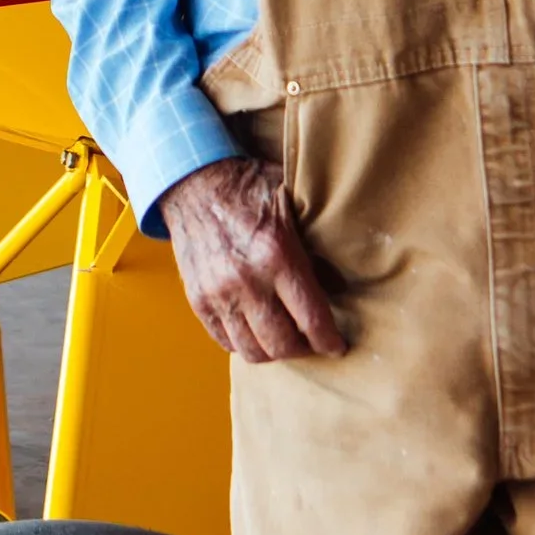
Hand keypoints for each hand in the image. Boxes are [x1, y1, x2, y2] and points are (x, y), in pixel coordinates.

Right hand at [162, 151, 346, 363]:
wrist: (195, 183)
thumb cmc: (250, 190)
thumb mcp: (294, 207)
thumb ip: (317, 249)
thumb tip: (340, 288)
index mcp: (277, 255)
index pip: (311, 318)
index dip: (329, 340)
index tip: (336, 346)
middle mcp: (246, 280)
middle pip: (282, 343)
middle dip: (303, 349)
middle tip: (312, 342)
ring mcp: (218, 294)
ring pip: (252, 351)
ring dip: (273, 352)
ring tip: (284, 340)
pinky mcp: (198, 300)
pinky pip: (225, 341)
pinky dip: (244, 343)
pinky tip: (256, 330)